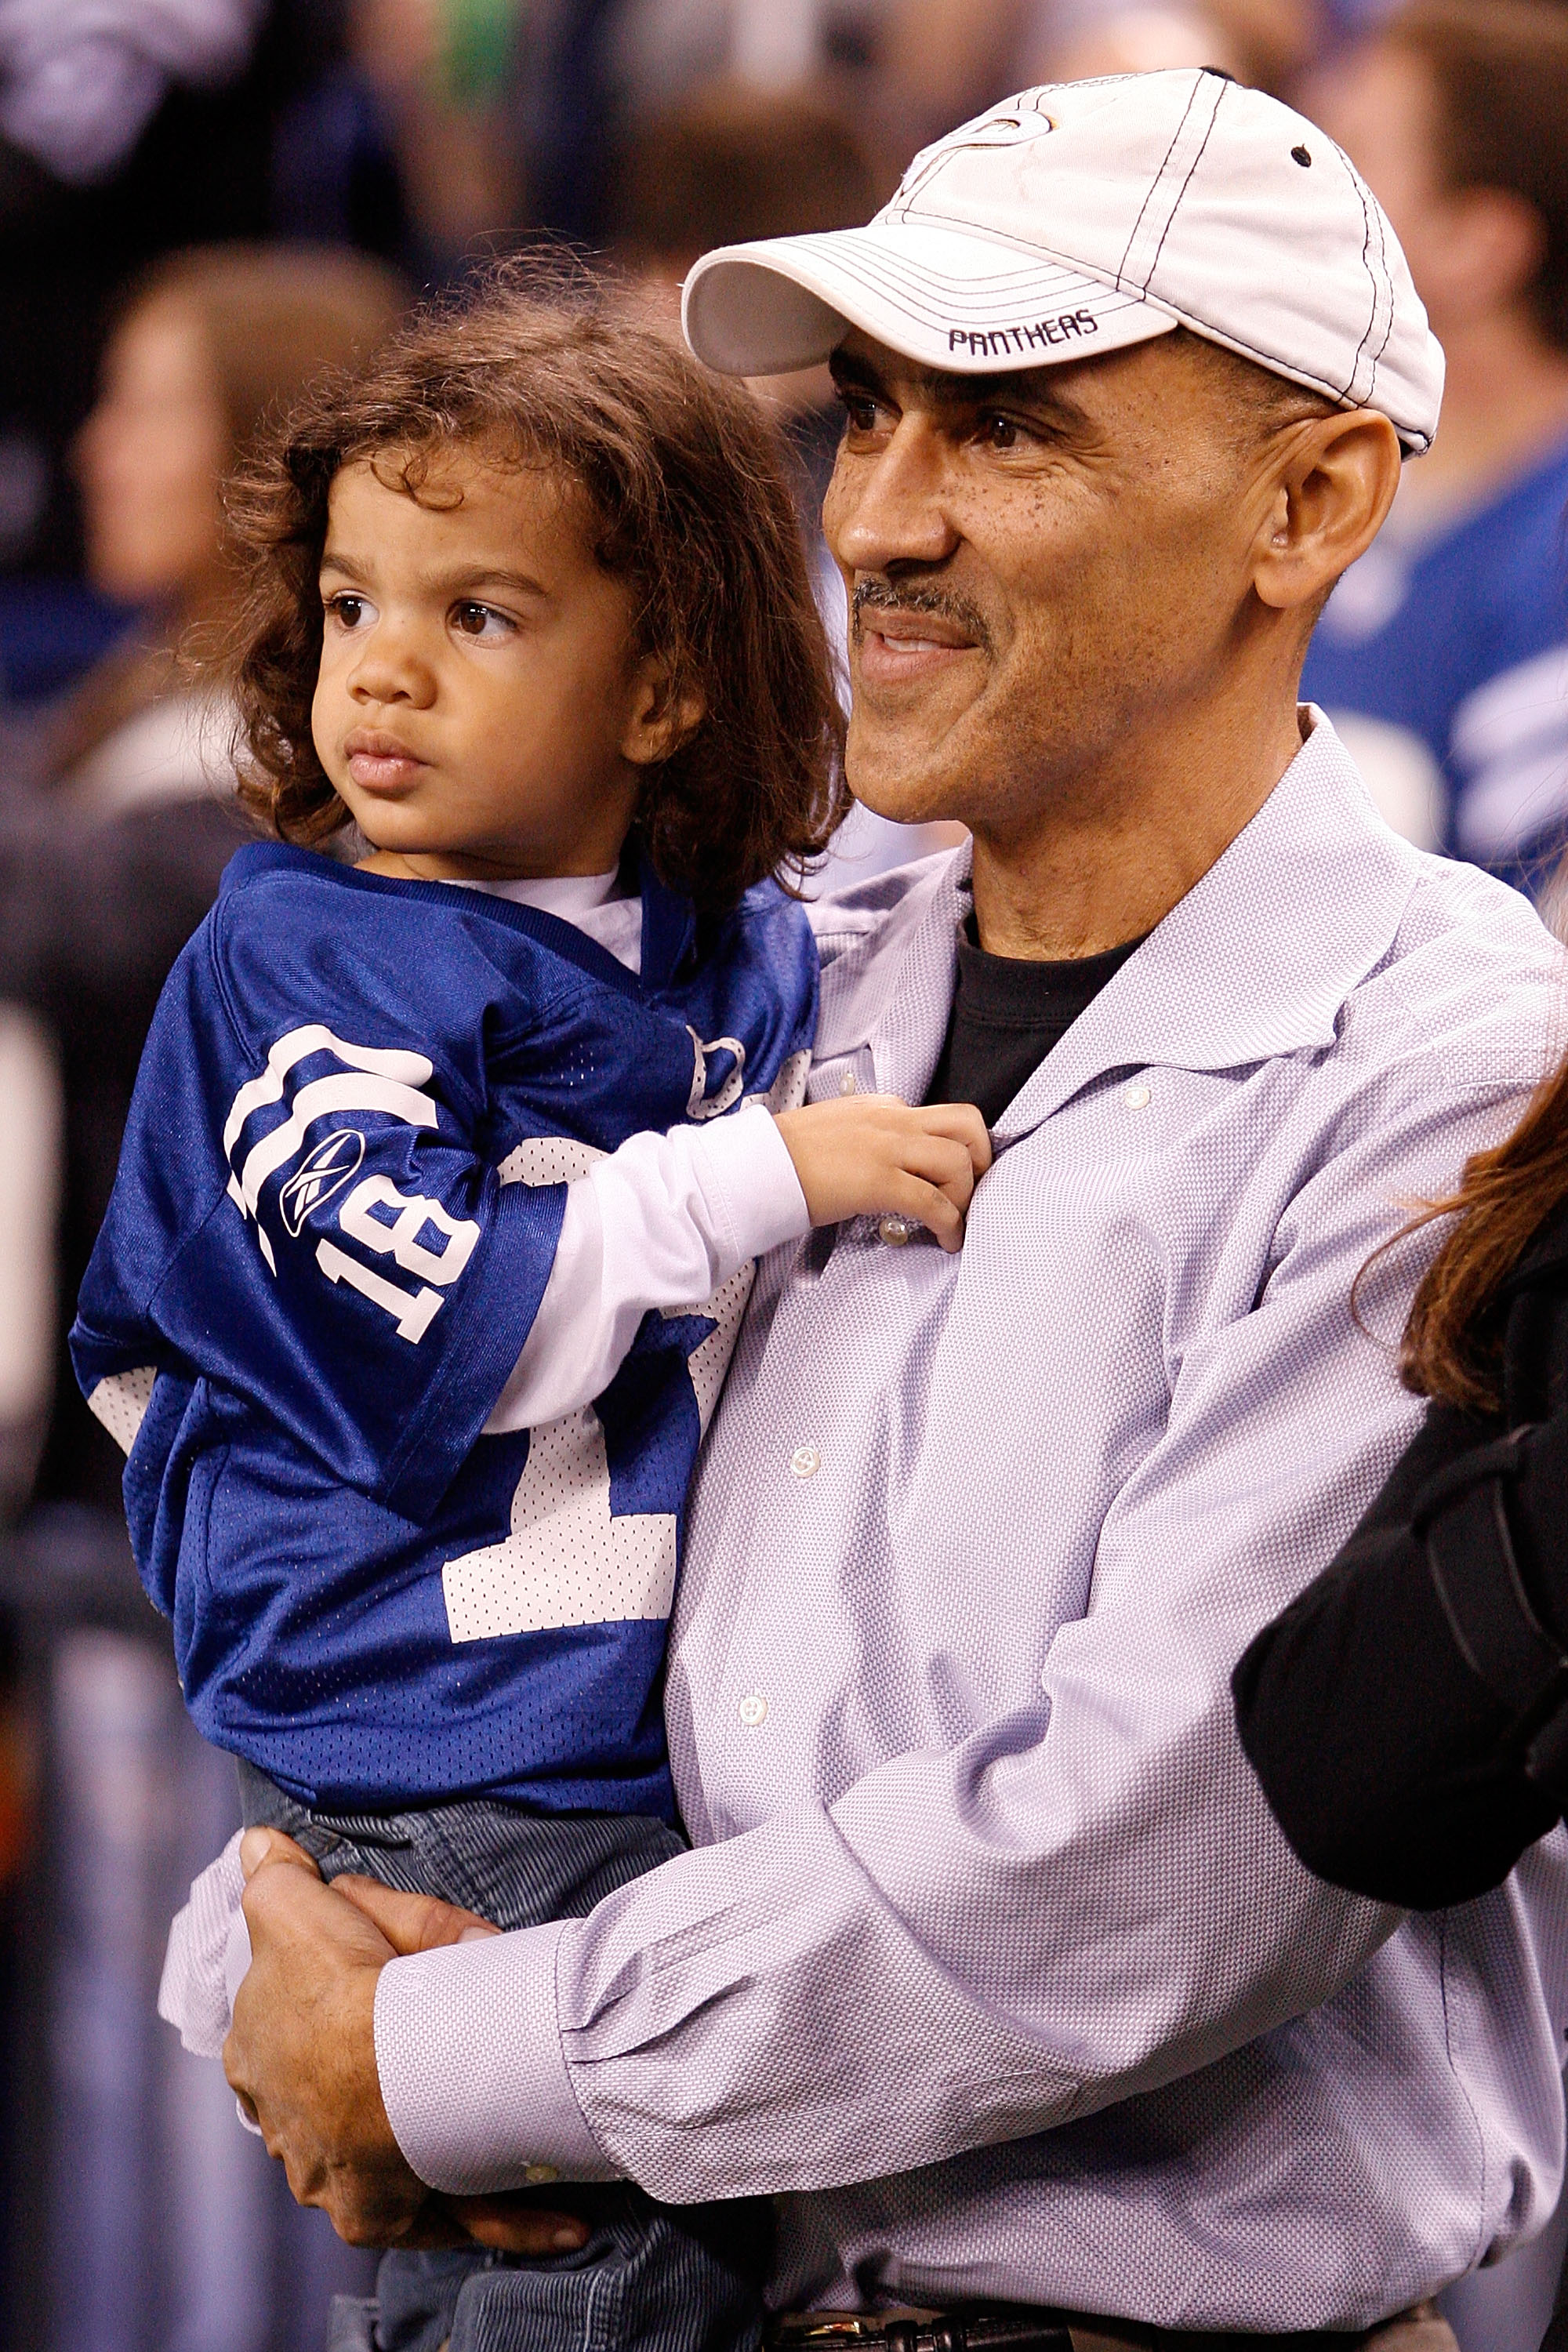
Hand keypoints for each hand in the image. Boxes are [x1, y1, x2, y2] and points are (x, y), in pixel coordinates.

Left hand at [225, 1828, 590, 2256]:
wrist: (383, 2059)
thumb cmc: (345, 1980)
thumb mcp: (301, 1907)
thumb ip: (280, 1875)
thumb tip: (259, 1841)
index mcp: (259, 2055)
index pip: (281, 2042)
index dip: (315, 2021)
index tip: (354, 2012)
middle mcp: (283, 2129)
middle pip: (329, 2107)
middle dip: (364, 2098)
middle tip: (431, 2073)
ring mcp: (330, 2179)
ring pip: (383, 2166)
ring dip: (427, 2156)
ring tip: (491, 2136)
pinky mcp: (383, 2215)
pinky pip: (451, 2219)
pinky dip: (510, 2217)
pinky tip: (565, 2219)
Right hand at [775, 1095, 991, 1250]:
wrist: (753, 1167)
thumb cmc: (782, 1157)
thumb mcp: (834, 1132)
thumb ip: (866, 1139)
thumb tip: (885, 1166)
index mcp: (880, 1107)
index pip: (937, 1117)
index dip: (957, 1148)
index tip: (955, 1177)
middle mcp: (891, 1119)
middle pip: (966, 1125)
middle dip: (982, 1160)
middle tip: (973, 1192)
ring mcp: (887, 1148)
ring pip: (958, 1161)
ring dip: (966, 1197)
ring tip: (956, 1223)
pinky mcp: (880, 1181)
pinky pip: (934, 1202)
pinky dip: (950, 1224)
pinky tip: (946, 1240)